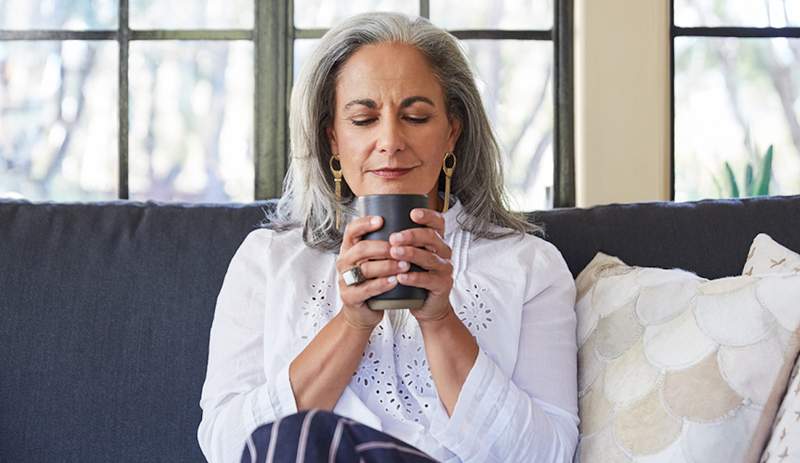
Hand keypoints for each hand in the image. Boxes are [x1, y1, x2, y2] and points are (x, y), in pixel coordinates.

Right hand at [336, 215, 404, 330]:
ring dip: (386, 266)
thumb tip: (404, 222)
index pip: (351, 230)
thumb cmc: (371, 282)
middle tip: (401, 248)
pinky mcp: (350, 297)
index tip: (382, 219)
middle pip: (360, 249)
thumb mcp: (372, 261)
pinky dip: (381, 284)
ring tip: (405, 265)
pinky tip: (395, 281)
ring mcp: (345, 280)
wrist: (361, 313)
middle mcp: (344, 262)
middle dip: (382, 247)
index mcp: (348, 249)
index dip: (365, 223)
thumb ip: (381, 245)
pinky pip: (366, 289)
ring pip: (364, 269)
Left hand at [388, 208, 454, 323]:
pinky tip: (401, 276)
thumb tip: (373, 223)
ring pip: (430, 258)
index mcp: (436, 240)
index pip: (437, 222)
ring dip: (411, 254)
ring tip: (394, 253)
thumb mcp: (409, 256)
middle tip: (394, 238)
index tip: (412, 214)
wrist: (426, 304)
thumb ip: (400, 241)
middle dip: (412, 236)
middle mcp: (443, 252)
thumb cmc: (414, 276)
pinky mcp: (442, 285)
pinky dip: (414, 277)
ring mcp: (444, 269)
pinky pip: (429, 279)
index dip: (427, 216)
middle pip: (432, 238)